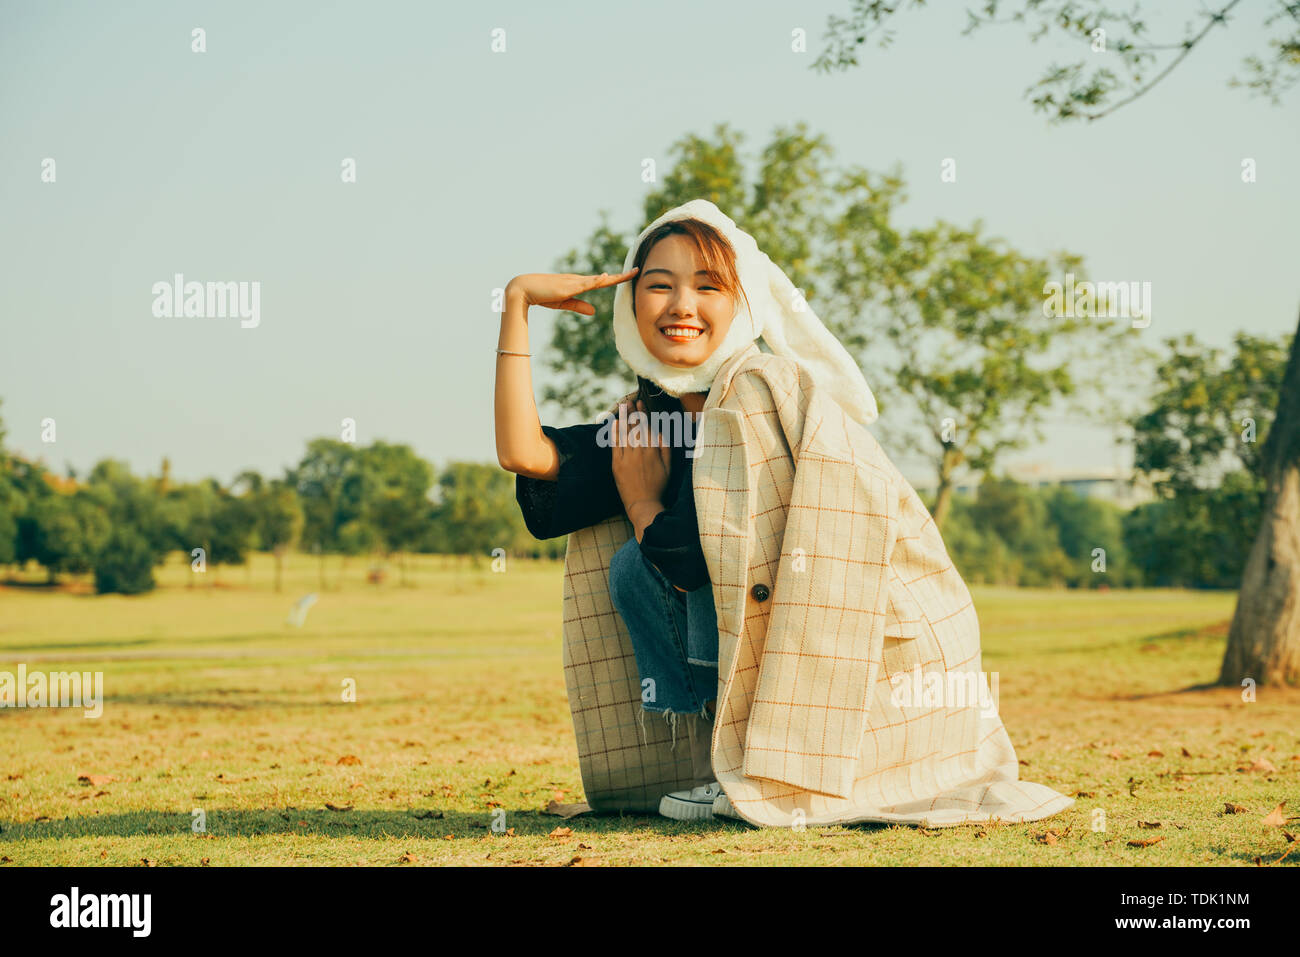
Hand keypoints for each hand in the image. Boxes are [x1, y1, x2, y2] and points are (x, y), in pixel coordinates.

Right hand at [507, 268, 638, 314]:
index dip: (616, 279)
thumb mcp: (564, 303)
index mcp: (579, 284)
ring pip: (598, 280)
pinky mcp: (567, 286)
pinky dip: (595, 280)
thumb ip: (579, 306)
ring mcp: (573, 282)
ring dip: (614, 278)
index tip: (630, 275)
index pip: (601, 281)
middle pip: (605, 279)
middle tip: (638, 270)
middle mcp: (578, 280)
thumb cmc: (542, 295)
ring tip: (630, 273)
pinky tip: (605, 277)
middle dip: (622, 276)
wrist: (524, 289)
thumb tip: (595, 311)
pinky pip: (584, 283)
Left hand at [611, 400, 670, 531]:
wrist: (643, 504)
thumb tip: (660, 432)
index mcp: (653, 451)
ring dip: (623, 418)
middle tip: (629, 401)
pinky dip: (614, 433)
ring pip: (624, 434)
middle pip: (634, 427)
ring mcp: (627, 458)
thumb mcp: (668, 467)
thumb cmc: (659, 486)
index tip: (641, 404)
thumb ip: (665, 448)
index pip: (647, 427)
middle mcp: (639, 451)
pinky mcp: (617, 465)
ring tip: (622, 407)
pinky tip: (614, 423)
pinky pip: (615, 445)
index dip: (643, 414)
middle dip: (632, 413)